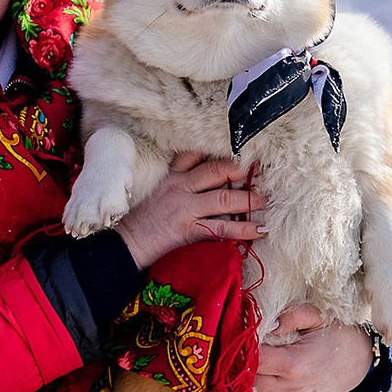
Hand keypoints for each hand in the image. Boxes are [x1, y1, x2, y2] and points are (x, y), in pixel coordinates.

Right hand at [114, 154, 266, 267]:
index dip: (218, 149)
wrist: (124, 246)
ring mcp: (186, 210)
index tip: (238, 146)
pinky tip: (262, 229)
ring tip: (266, 199)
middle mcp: (180, 188)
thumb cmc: (140, 222)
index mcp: (171, 177)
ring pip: (224, 199)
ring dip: (249, 199)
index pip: (195, 154)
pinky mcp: (190, 231)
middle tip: (261, 169)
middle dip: (241, 169)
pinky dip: (245, 229)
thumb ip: (178, 182)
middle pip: (216, 171)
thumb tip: (206, 179)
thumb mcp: (156, 193)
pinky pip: (223, 229)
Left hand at [253, 304, 372, 391]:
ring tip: (251, 375)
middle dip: (242, 370)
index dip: (241, 352)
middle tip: (243, 357)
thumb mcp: (317, 316)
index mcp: (293, 364)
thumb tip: (266, 325)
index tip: (242, 343)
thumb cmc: (336, 335)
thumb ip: (291, 316)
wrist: (362, 360)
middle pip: (249, 384)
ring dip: (249, 391)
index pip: (253, 362)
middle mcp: (292, 390)